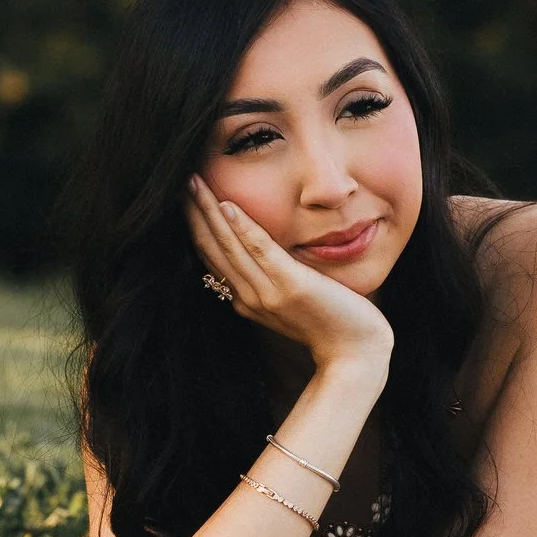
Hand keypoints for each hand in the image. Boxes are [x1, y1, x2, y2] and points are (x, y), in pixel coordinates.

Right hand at [187, 177, 392, 373]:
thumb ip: (274, 279)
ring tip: (194, 183)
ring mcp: (268, 293)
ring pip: (228, 245)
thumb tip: (262, 252)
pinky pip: (260, 251)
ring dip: (208, 211)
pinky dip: (241, 227)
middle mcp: (250, 297)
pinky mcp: (291, 286)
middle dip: (194, 213)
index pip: (212, 257)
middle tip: (180, 181)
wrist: (356, 354)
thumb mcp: (293, 299)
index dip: (195, 226)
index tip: (187, 198)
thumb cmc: (332, 324)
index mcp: (247, 300)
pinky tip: (227, 204)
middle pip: (211, 248)